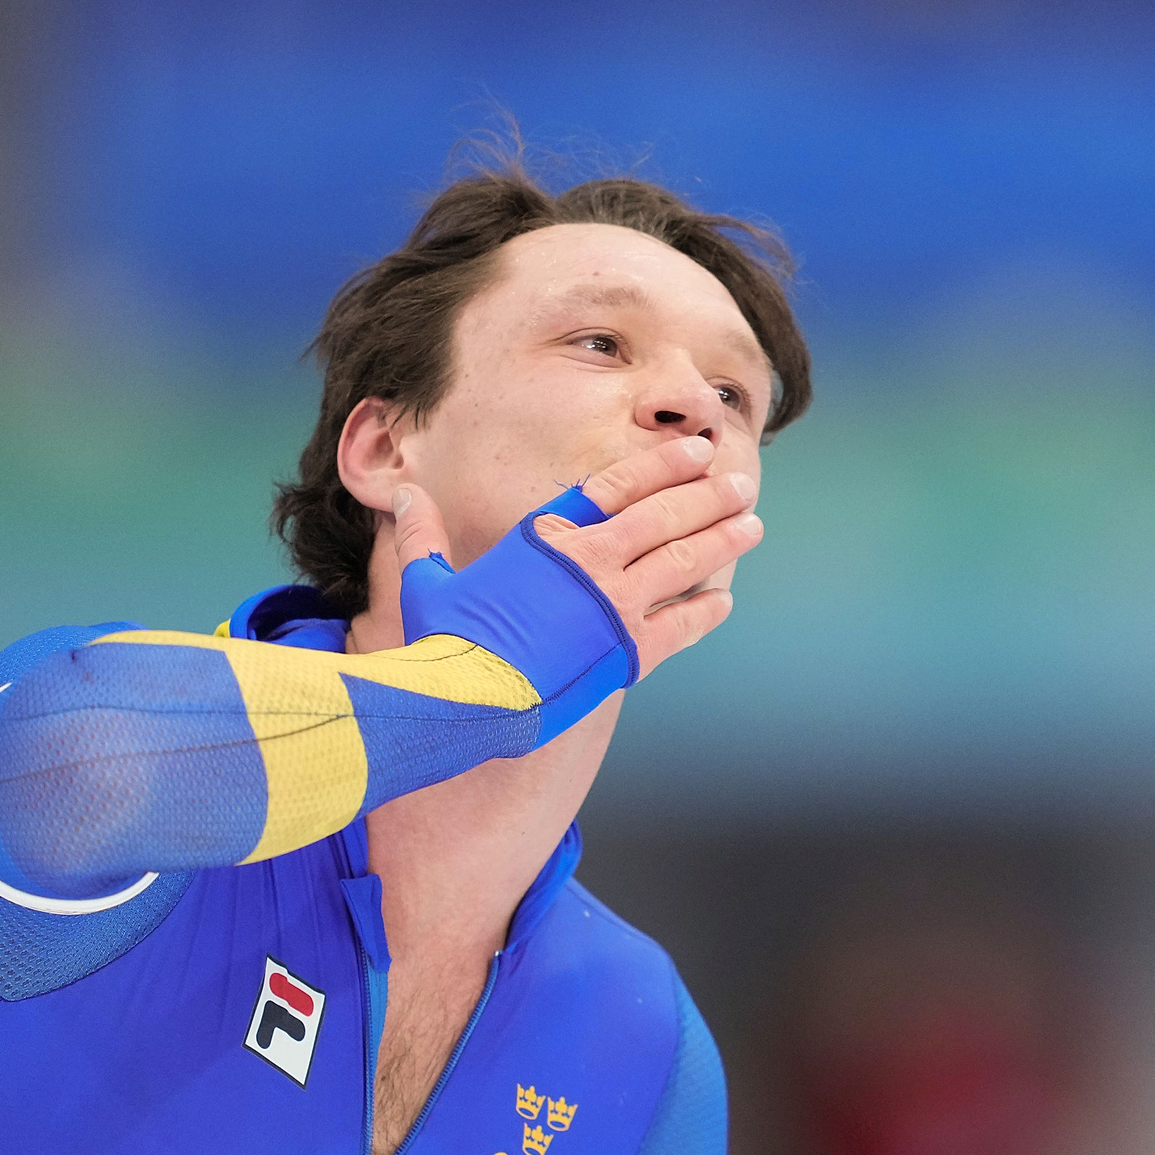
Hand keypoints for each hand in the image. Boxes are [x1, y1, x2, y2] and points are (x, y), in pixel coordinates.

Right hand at [390, 435, 759, 681]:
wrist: (462, 704)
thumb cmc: (440, 644)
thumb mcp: (426, 581)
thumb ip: (424, 533)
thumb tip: (404, 493)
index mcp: (546, 537)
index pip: (614, 486)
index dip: (659, 465)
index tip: (693, 451)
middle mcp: (589, 563)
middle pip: (664, 516)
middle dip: (707, 495)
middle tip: (740, 484)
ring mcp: (614, 607)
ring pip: (684, 561)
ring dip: (722, 540)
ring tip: (751, 525)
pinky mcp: (627, 653)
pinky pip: (682, 625)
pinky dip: (705, 612)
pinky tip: (723, 600)